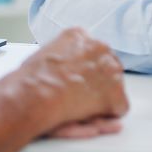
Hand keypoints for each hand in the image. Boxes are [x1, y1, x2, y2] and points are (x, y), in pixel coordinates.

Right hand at [8, 27, 128, 135]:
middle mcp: (99, 47)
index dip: (87, 68)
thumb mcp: (44, 52)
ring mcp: (110, 69)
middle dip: (98, 81)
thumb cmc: (31, 79)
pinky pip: (120, 107)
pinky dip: (108, 115)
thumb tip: (63, 62)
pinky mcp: (115, 93)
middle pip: (108, 66)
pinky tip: (90, 115)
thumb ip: (61, 54)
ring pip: (115, 86)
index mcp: (80, 36)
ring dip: (102, 97)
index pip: (92, 50)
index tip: (80, 78)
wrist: (34, 94)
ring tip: (82, 107)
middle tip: (82, 95)